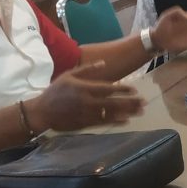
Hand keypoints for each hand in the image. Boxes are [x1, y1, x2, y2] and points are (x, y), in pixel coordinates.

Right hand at [24, 61, 145, 131]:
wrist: (41, 112)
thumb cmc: (55, 91)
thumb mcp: (69, 75)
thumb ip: (87, 69)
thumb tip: (104, 63)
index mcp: (84, 88)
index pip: (108, 88)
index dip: (123, 89)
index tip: (135, 90)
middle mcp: (87, 101)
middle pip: (114, 102)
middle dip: (131, 102)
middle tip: (144, 102)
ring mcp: (86, 113)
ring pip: (111, 113)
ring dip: (127, 112)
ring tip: (140, 111)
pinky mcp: (84, 124)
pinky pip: (103, 123)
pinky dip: (115, 121)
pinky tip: (126, 120)